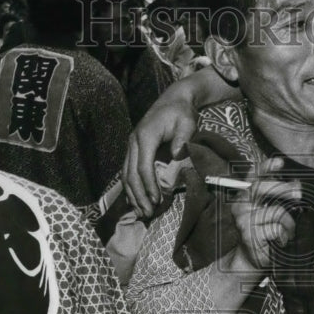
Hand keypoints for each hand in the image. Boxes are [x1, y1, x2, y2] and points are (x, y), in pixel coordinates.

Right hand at [122, 96, 196, 216]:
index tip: (157, 200)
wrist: (173, 100)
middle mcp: (133, 142)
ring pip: (126, 174)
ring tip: (142, 212)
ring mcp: (131, 146)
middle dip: (139, 196)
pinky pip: (127, 171)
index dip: (149, 185)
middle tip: (149, 213)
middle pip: (131, 174)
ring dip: (133, 195)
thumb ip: (181, 138)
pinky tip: (135, 201)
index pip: (143, 166)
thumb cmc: (182, 113)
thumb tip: (175, 155)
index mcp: (145, 136)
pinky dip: (131, 188)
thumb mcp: (187, 122)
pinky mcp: (133, 150)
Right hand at [229, 158, 300, 271]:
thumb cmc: (264, 234)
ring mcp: (242, 219)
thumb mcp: (271, 212)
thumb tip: (297, 186)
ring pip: (275, 211)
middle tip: (299, 194)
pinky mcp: (248, 234)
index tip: (280, 162)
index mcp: (246, 196)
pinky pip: (276, 228)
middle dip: (284, 189)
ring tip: (288, 233)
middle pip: (262, 188)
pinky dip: (284, 235)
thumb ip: (279, 198)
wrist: (251, 259)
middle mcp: (240, 205)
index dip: (266, 167)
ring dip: (288, 223)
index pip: (253, 176)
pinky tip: (281, 241)